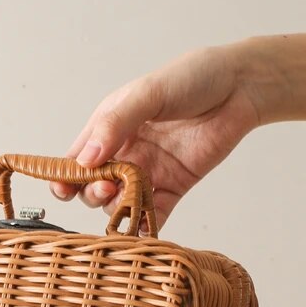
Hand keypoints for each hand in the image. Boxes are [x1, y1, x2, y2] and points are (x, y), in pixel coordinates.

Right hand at [53, 44, 262, 230]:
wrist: (241, 87)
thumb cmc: (192, 78)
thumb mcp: (148, 94)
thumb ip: (115, 124)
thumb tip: (85, 159)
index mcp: (110, 128)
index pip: (76, 158)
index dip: (65, 177)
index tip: (64, 189)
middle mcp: (125, 152)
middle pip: (93, 187)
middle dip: (93, 193)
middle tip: (107, 188)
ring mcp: (148, 172)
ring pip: (119, 203)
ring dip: (118, 208)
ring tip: (128, 200)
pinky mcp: (173, 187)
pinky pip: (153, 214)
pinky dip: (145, 225)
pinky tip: (142, 228)